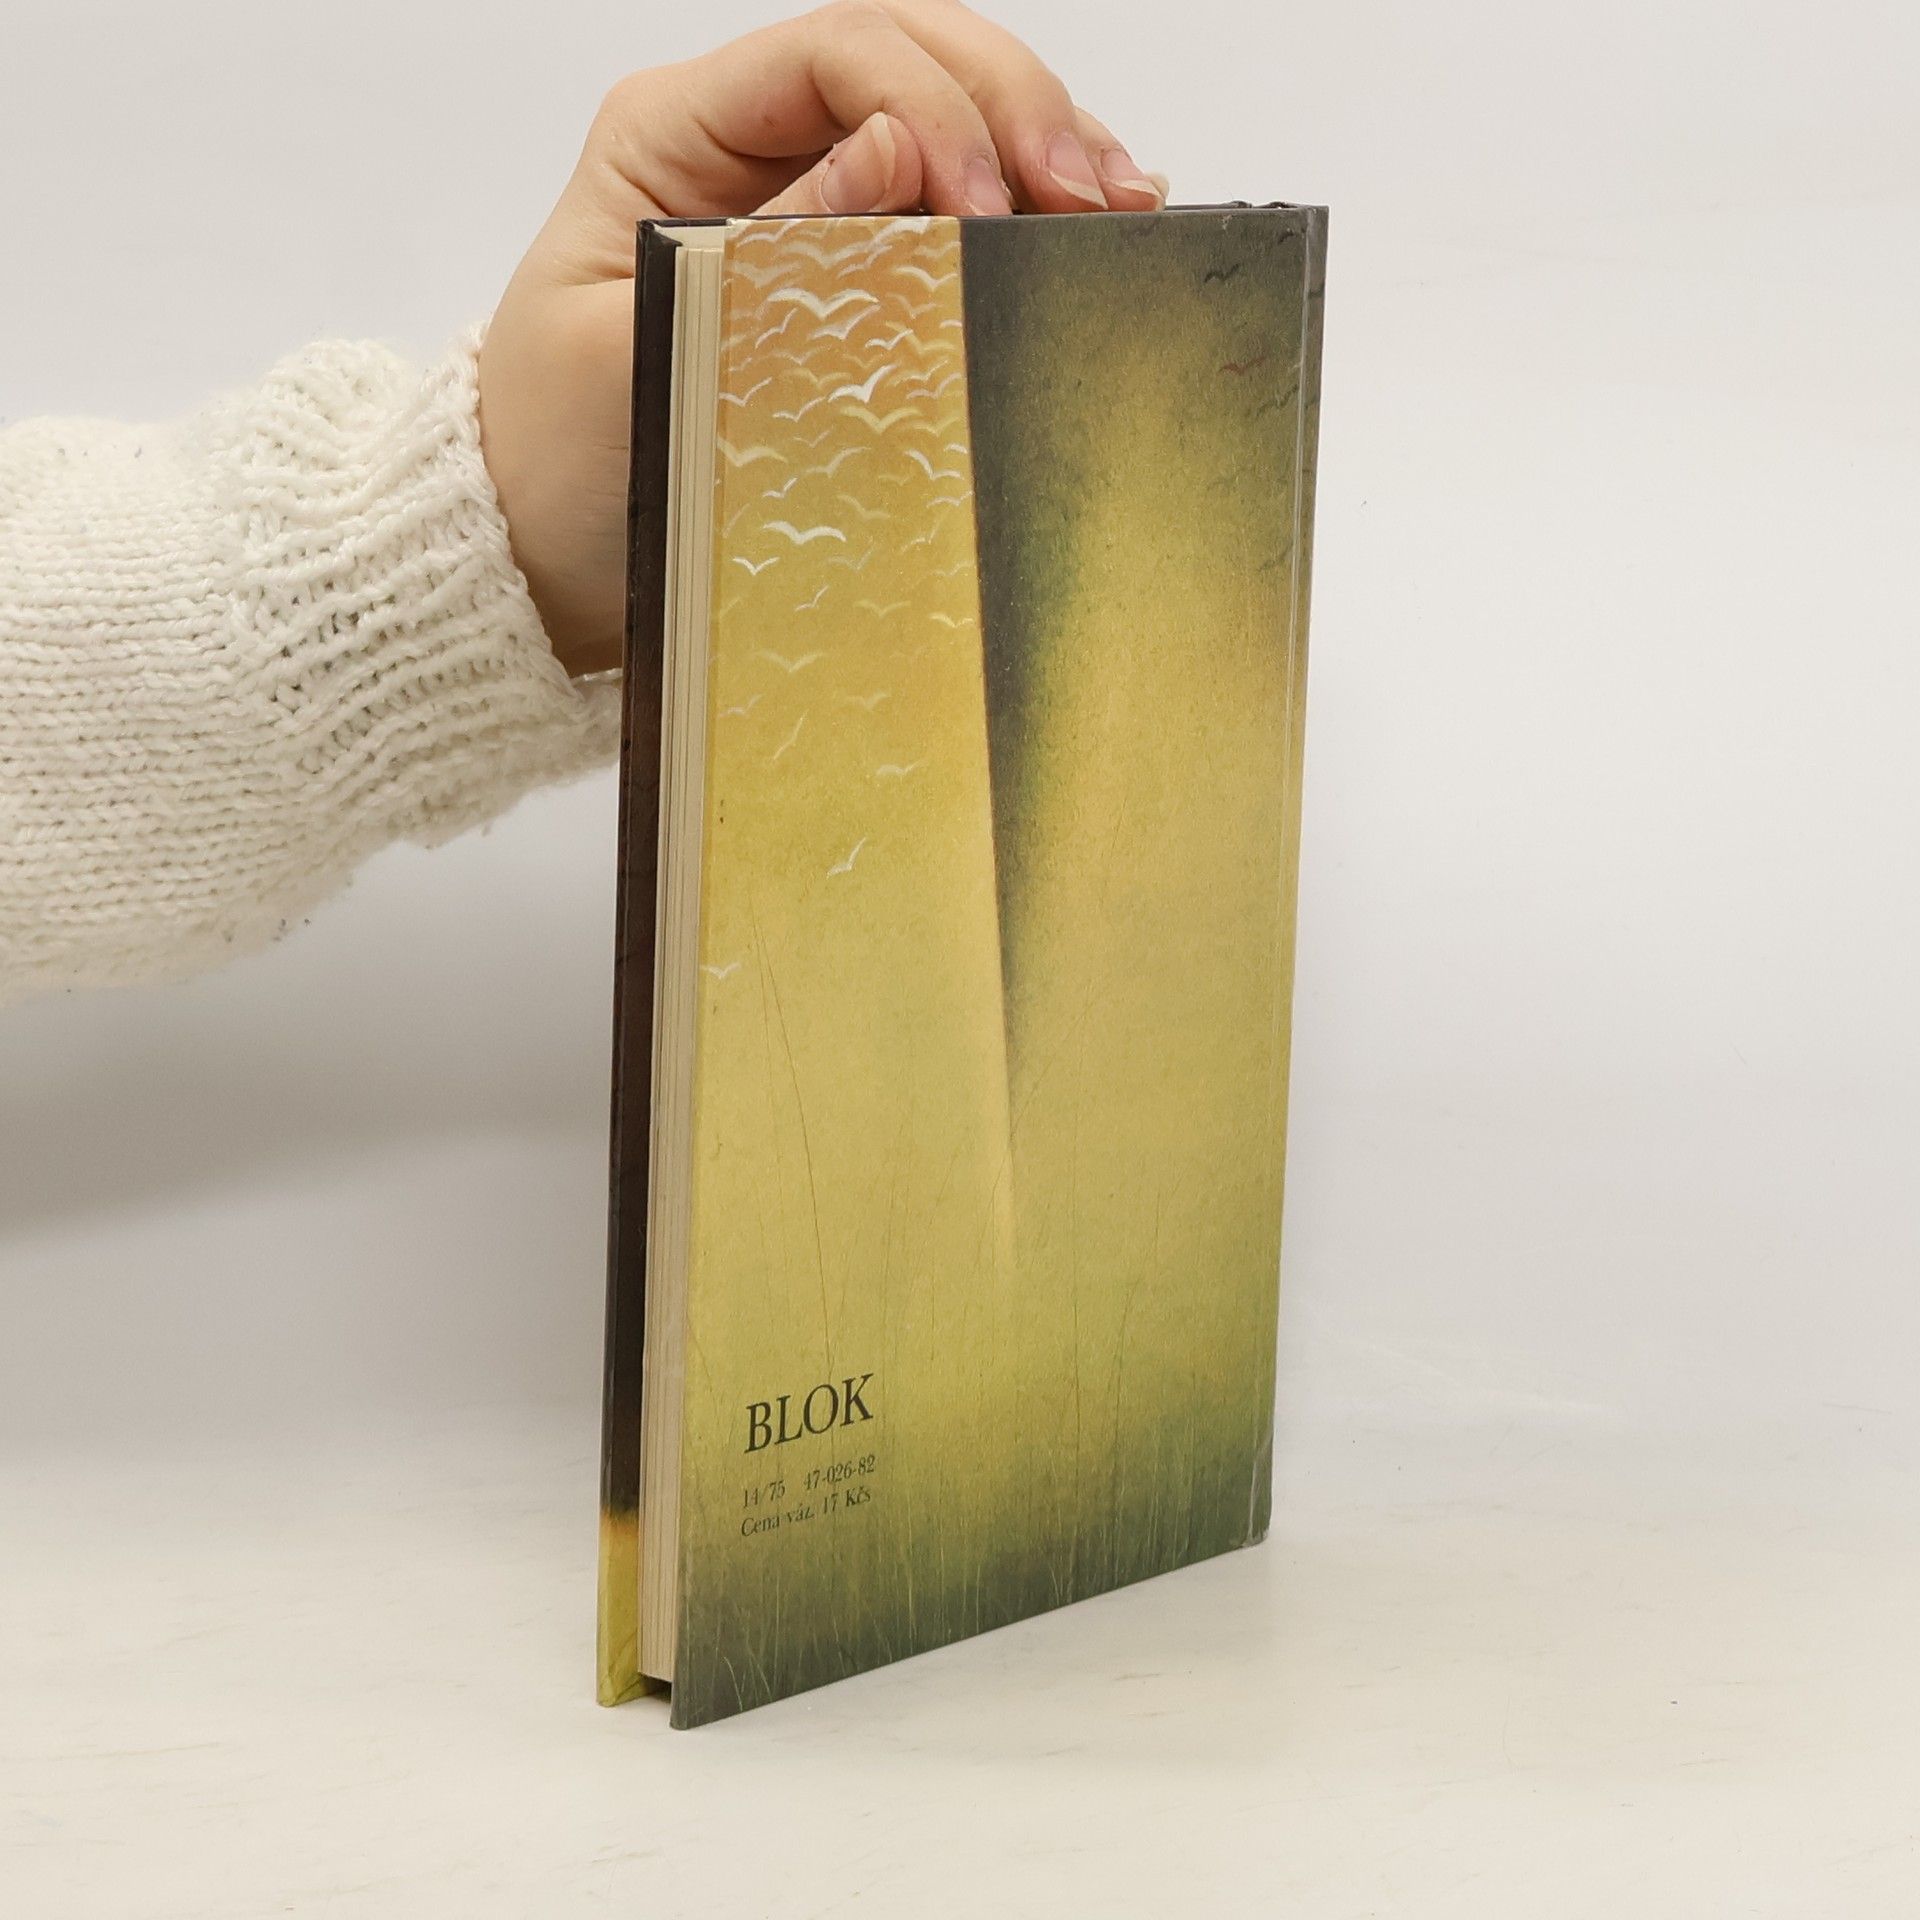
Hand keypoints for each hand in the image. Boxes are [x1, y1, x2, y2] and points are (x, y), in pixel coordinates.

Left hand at [478, 2, 1163, 677]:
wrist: (542, 544)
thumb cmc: (565, 457)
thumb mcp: (641, 353)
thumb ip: (767, 251)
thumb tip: (898, 153)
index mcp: (670, 131)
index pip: (834, 56)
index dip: (936, 108)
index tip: (992, 207)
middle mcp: (743, 140)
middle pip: (909, 56)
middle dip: (1014, 110)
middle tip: (1092, 198)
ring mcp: (797, 193)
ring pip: (946, 111)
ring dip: (1041, 145)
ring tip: (1119, 206)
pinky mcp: (841, 260)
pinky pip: (947, 198)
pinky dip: (1025, 205)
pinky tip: (1089, 226)